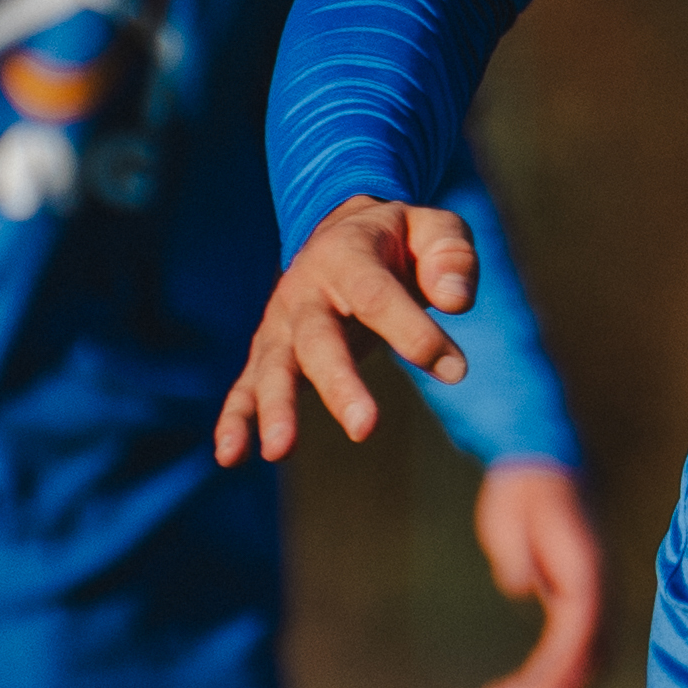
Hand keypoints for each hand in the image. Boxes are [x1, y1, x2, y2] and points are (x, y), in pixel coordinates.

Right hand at [214, 196, 477, 465]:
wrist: (342, 233)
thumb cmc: (400, 242)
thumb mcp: (433, 231)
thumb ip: (451, 256)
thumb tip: (456, 301)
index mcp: (348, 255)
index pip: (376, 296)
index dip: (413, 332)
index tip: (455, 369)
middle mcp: (305, 290)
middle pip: (318, 339)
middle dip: (339, 384)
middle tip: (365, 428)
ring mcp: (281, 323)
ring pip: (274, 367)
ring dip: (276, 409)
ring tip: (280, 452)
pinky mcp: (269, 352)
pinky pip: (246, 386)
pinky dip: (235, 420)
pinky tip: (231, 456)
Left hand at [467, 460, 607, 687]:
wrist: (541, 465)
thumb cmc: (522, 491)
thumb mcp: (510, 515)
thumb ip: (518, 552)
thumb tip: (520, 586)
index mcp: (587, 571)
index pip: (580, 633)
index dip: (559, 673)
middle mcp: (599, 589)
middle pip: (590, 657)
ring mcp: (593, 598)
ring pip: (587, 661)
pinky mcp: (576, 602)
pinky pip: (575, 651)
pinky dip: (555, 677)